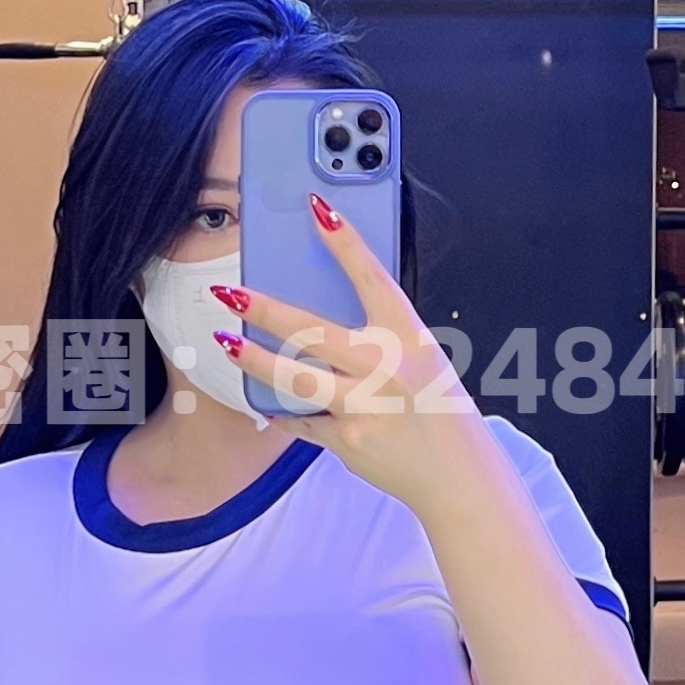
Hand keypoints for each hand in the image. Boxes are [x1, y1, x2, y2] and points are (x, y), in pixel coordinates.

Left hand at [215, 198, 494, 512]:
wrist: (459, 477)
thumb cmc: (441, 411)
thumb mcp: (424, 361)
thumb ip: (382, 338)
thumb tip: (322, 321)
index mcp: (411, 338)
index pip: (373, 278)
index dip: (345, 242)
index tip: (318, 208)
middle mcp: (387, 367)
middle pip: (312, 330)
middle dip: (264, 308)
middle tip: (229, 291)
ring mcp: (364, 405)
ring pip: (294, 377)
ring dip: (253, 358)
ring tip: (225, 342)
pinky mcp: (347, 440)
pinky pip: (304, 420)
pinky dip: (286, 411)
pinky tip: (268, 404)